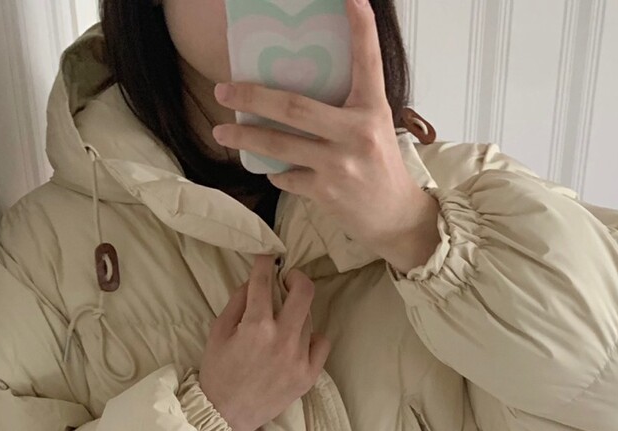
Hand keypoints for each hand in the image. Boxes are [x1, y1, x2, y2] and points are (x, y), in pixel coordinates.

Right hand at [198, 254, 330, 430]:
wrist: (226, 414)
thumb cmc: (218, 373)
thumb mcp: (218, 332)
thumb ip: (237, 302)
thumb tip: (254, 281)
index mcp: (256, 326)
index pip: (265, 282)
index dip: (266, 263)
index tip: (269, 257)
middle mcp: (282, 339)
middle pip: (304, 292)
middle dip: (296, 277)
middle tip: (289, 279)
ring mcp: (299, 358)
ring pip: (309, 319)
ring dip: (297, 312)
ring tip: (284, 320)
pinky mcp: (308, 376)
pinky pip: (322, 344)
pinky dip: (313, 337)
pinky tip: (300, 340)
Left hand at [211, 0, 440, 273]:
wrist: (394, 217)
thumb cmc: (380, 166)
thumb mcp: (374, 126)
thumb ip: (346, 105)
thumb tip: (300, 88)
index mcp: (372, 110)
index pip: (367, 61)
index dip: (361, 27)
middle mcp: (356, 134)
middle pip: (294, 108)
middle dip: (253, 98)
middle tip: (224, 89)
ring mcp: (339, 166)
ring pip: (280, 146)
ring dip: (246, 138)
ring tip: (222, 132)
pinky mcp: (326, 193)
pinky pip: (287, 177)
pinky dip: (276, 172)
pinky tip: (271, 168)